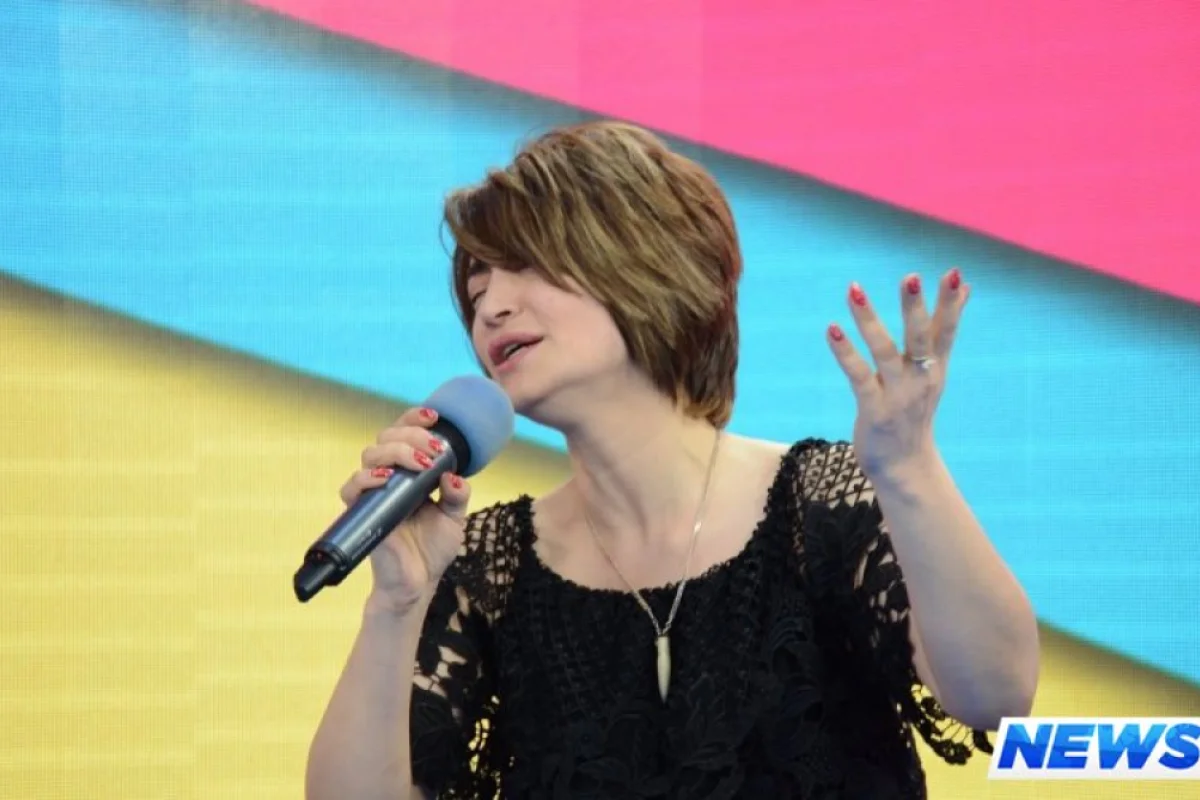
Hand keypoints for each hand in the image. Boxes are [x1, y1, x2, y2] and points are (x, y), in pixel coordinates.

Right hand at [339, 406, 471, 612]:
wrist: (418, 582)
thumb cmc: (432, 549)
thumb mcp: (455, 517)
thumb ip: (458, 494)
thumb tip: (453, 476)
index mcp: (410, 472)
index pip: (404, 433)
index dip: (414, 418)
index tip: (435, 416)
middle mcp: (390, 477)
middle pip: (386, 436)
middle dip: (412, 435)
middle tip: (434, 452)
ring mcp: (374, 493)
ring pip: (370, 454)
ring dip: (397, 451)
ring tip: (421, 465)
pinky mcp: (362, 512)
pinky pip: (352, 487)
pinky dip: (367, 478)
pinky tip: (387, 479)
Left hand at [826, 268, 969, 481]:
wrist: (905, 467)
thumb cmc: (915, 411)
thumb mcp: (934, 370)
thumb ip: (944, 330)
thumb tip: (967, 288)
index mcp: (935, 368)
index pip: (946, 331)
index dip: (951, 303)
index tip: (954, 273)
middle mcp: (920, 379)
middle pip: (921, 338)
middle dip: (916, 308)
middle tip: (911, 277)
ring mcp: (897, 395)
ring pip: (884, 351)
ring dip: (869, 319)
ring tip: (854, 290)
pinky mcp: (874, 410)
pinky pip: (858, 376)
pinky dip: (845, 352)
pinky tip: (832, 328)